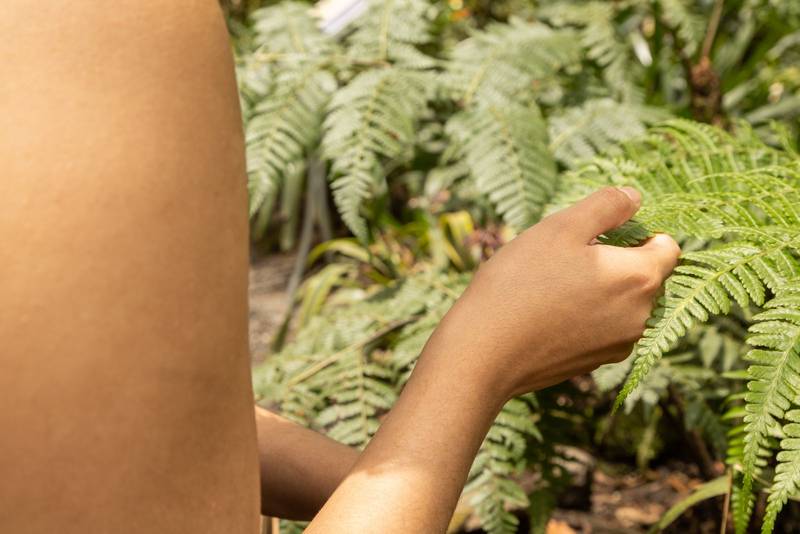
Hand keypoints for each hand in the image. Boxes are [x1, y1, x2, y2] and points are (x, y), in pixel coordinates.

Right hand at [430, 187, 679, 400]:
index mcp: (640, 277)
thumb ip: (606, 206)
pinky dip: (585, 316)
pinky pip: (603, 328)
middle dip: (617, 261)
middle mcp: (641, 316)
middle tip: (567, 257)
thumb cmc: (521, 282)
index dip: (638, 232)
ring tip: (552, 286)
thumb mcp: (560, 227)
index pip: (668, 246)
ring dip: (600, 289)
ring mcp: (618, 345)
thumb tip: (634, 197)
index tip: (599, 233)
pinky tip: (547, 312)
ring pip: (623, 303)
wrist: (484, 351)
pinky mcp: (595, 363)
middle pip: (646, 276)